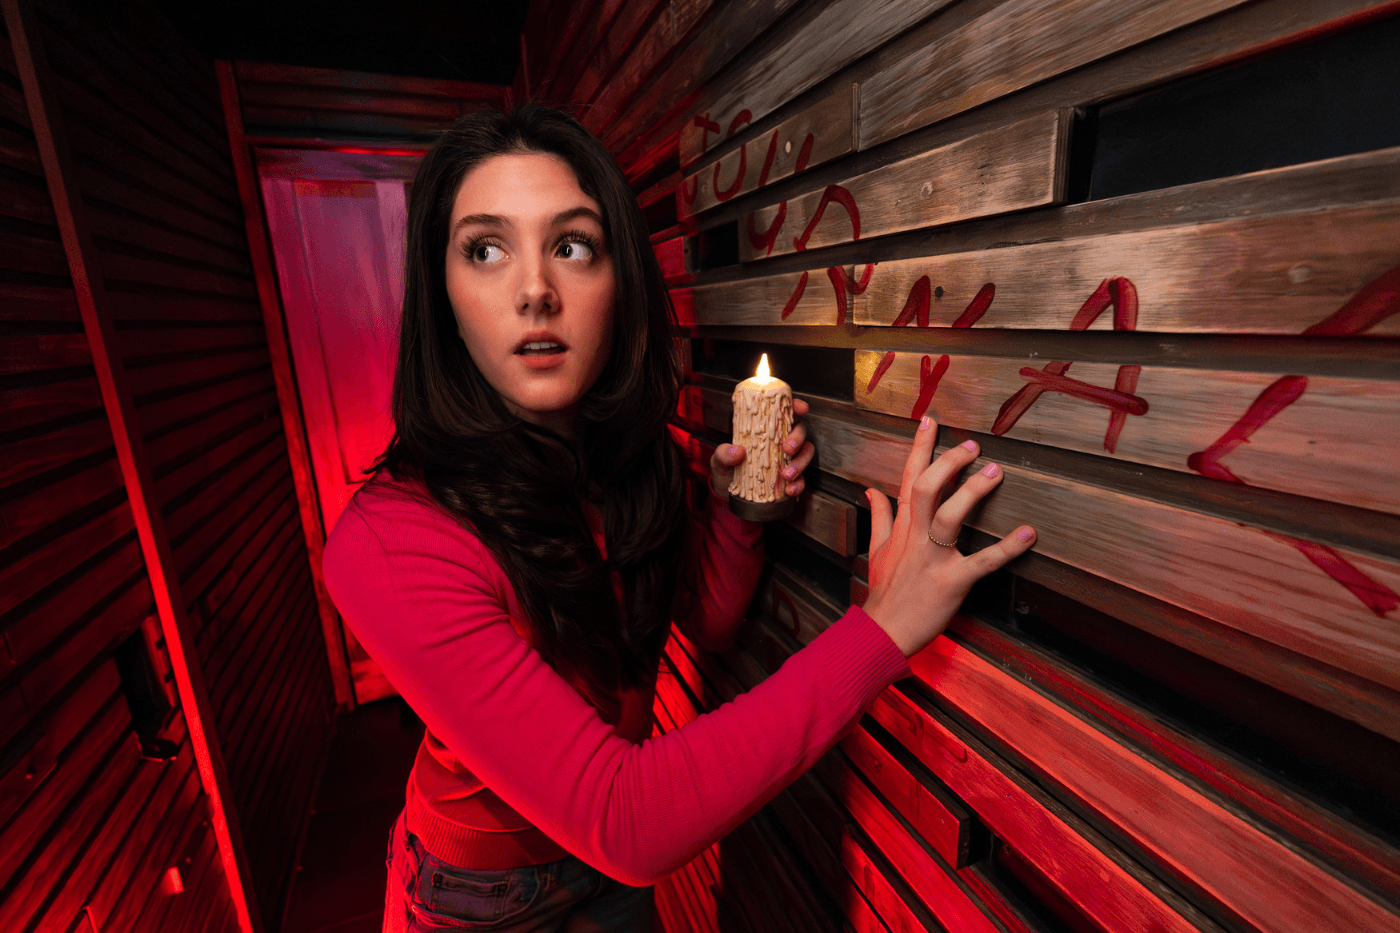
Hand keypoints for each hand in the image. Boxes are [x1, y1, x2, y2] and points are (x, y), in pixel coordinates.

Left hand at [710, 397, 813, 498]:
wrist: (726, 493)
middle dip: (798, 438)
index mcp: (765, 428)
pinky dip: (799, 484)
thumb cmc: (725, 469)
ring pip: (805, 453)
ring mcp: (786, 459)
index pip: (784, 412)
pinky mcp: (789, 478)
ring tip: (786, 475)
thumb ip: (724, 453)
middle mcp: (779, 441)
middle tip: (787, 448)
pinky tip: (790, 490)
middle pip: (800, 431)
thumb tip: (737, 451)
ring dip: (800, 462)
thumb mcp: (720, 459)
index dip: (796, 407)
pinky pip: (802, 479)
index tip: (802, 409)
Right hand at [861, 417, 1034, 656]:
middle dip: (948, 463)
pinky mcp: (951, 582)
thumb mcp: (876, 550)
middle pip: (926, 489)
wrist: (882, 631)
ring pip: (949, 517)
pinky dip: (1006, 549)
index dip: (919, 448)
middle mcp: (915, 537)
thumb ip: (878, 517)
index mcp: (902, 527)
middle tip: (973, 445)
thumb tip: (870, 490)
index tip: (930, 421)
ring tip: (995, 471)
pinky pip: (981, 562)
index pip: (908, 479)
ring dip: (972, 492)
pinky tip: (1027, 533)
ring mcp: (932, 558)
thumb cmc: (884, 591)